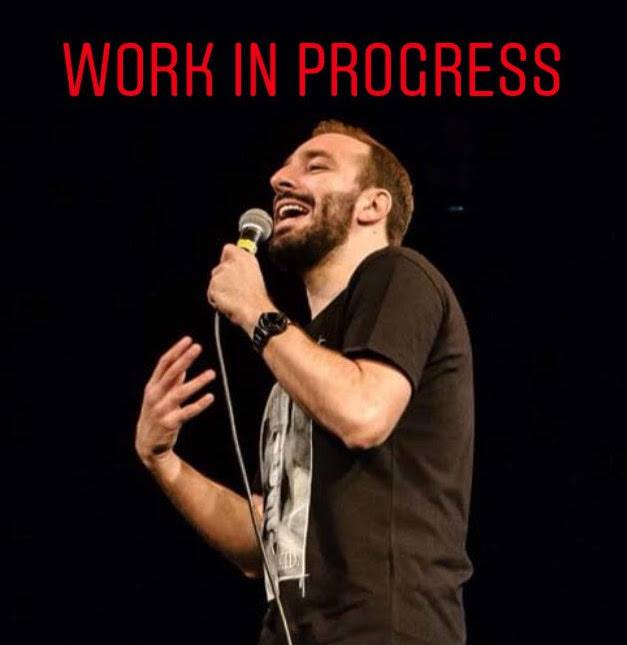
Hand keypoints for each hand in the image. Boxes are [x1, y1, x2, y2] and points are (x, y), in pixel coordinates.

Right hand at [135, 336, 215, 468]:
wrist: (146, 445)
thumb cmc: (156, 415)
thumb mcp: (159, 396)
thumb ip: (170, 382)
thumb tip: (183, 367)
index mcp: (152, 386)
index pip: (164, 364)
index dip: (176, 351)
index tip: (188, 340)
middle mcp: (155, 396)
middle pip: (171, 374)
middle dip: (185, 359)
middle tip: (198, 346)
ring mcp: (162, 410)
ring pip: (181, 392)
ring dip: (197, 382)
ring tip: (212, 373)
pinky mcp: (170, 423)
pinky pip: (187, 412)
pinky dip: (199, 404)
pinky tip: (210, 397)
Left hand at [207, 244, 275, 336]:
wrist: (256, 311)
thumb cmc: (258, 297)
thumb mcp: (255, 273)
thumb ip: (242, 265)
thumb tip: (234, 264)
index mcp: (244, 258)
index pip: (228, 249)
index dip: (227, 258)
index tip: (231, 265)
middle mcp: (230, 263)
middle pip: (219, 268)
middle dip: (223, 278)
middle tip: (235, 289)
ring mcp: (220, 275)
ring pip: (215, 282)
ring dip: (220, 290)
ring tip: (234, 297)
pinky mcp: (214, 287)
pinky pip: (212, 293)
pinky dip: (217, 299)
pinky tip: (228, 302)